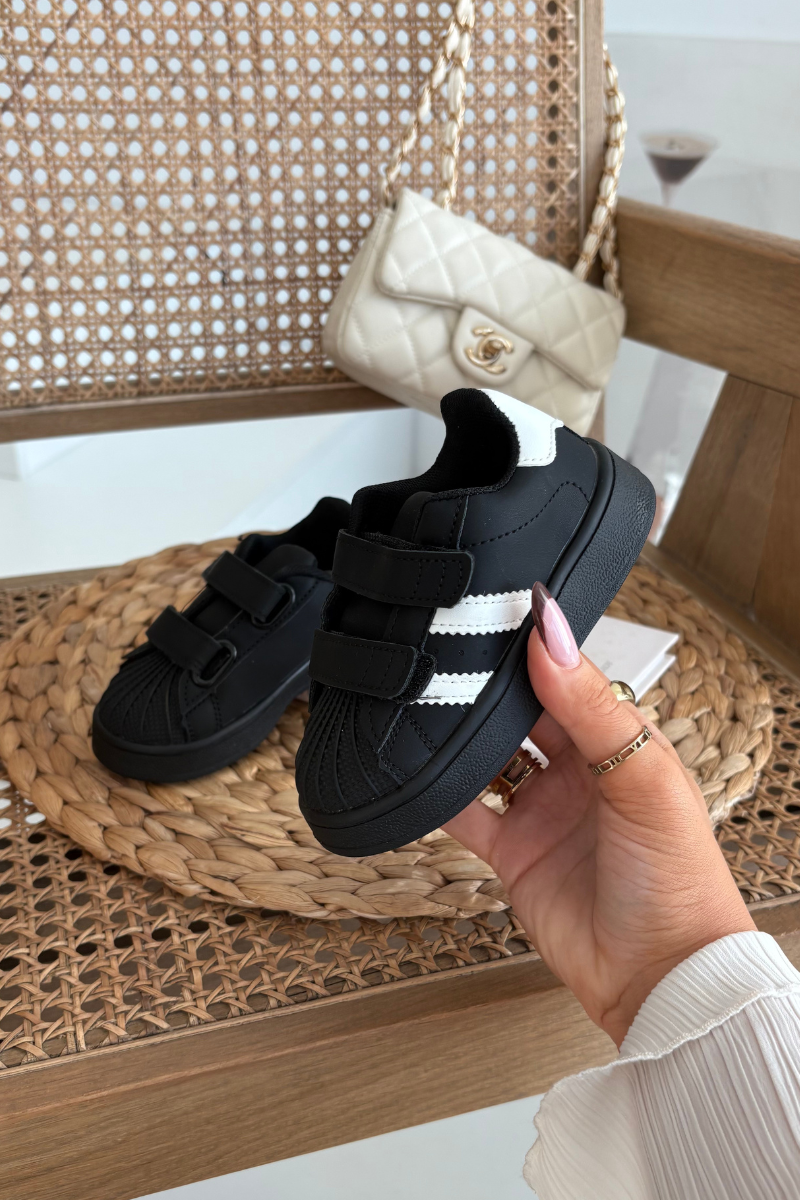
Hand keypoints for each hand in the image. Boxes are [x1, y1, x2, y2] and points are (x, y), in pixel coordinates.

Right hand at [444, 583, 754, 1047]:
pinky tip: (413, 768)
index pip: (566, 678)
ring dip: (458, 735)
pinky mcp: (513, 853)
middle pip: (520, 714)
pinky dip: (435, 793)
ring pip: (487, 757)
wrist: (660, 978)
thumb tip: (550, 633)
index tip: (491, 613)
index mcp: (619, 741)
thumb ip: (591, 705)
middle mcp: (578, 771)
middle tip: (443, 652)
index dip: (531, 650)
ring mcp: (543, 811)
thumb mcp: (641, 777)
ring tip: (422, 700)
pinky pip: (464, 812)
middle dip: (486, 688)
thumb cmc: (678, 880)